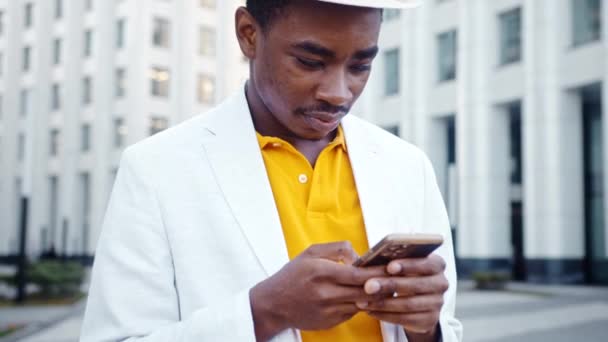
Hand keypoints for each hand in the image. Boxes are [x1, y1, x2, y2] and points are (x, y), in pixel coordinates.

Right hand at [249, 241, 386, 340]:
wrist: (274, 304)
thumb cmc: (293, 275)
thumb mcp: (311, 253)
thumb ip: (337, 249)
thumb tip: (360, 256)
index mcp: (321, 272)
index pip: (357, 274)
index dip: (377, 271)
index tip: (391, 266)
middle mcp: (325, 293)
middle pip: (364, 291)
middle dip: (383, 284)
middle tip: (395, 277)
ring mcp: (328, 310)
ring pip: (363, 303)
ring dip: (376, 296)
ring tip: (386, 286)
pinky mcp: (331, 322)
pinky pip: (354, 312)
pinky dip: (363, 304)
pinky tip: (367, 296)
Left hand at [356, 254, 447, 336]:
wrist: (416, 301)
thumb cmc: (403, 275)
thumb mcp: (399, 264)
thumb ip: (384, 258)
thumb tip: (355, 252)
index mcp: (437, 264)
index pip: (428, 263)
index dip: (409, 265)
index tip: (390, 266)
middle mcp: (441, 283)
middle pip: (416, 285)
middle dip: (390, 285)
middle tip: (369, 285)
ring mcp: (437, 303)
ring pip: (409, 304)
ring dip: (384, 303)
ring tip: (364, 301)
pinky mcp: (429, 320)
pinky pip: (406, 319)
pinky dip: (386, 315)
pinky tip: (371, 310)